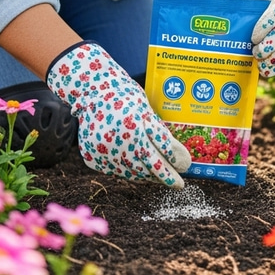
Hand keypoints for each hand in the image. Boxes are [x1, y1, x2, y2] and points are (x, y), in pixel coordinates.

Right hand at [46, 41, 190, 187]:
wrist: (92, 92)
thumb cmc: (125, 98)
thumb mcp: (147, 112)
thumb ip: (162, 136)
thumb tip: (180, 159)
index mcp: (133, 129)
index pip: (157, 157)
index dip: (171, 167)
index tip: (183, 171)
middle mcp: (115, 144)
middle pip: (144, 169)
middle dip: (162, 176)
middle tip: (176, 183)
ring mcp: (101, 153)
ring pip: (130, 173)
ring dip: (147, 176)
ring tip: (159, 175)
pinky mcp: (91, 158)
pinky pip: (115, 171)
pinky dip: (129, 171)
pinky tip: (138, 167)